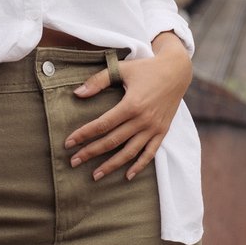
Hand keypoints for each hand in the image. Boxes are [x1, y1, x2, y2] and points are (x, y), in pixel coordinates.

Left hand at [64, 33, 191, 181]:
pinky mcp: (162, 131)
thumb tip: (77, 94)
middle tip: (73, 162)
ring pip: (129, 152)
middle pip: (112, 141)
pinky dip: (139, 166)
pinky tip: (127, 176)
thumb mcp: (122, 69)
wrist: (177, 71)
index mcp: (131, 104)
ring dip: (112, 165)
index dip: (83, 135)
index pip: (102, 125)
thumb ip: (98, 81)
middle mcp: (142, 120)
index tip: (68, 143)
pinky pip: (150, 153)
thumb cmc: (146, 69)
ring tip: (95, 175)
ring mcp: (154, 128)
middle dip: (91, 153)